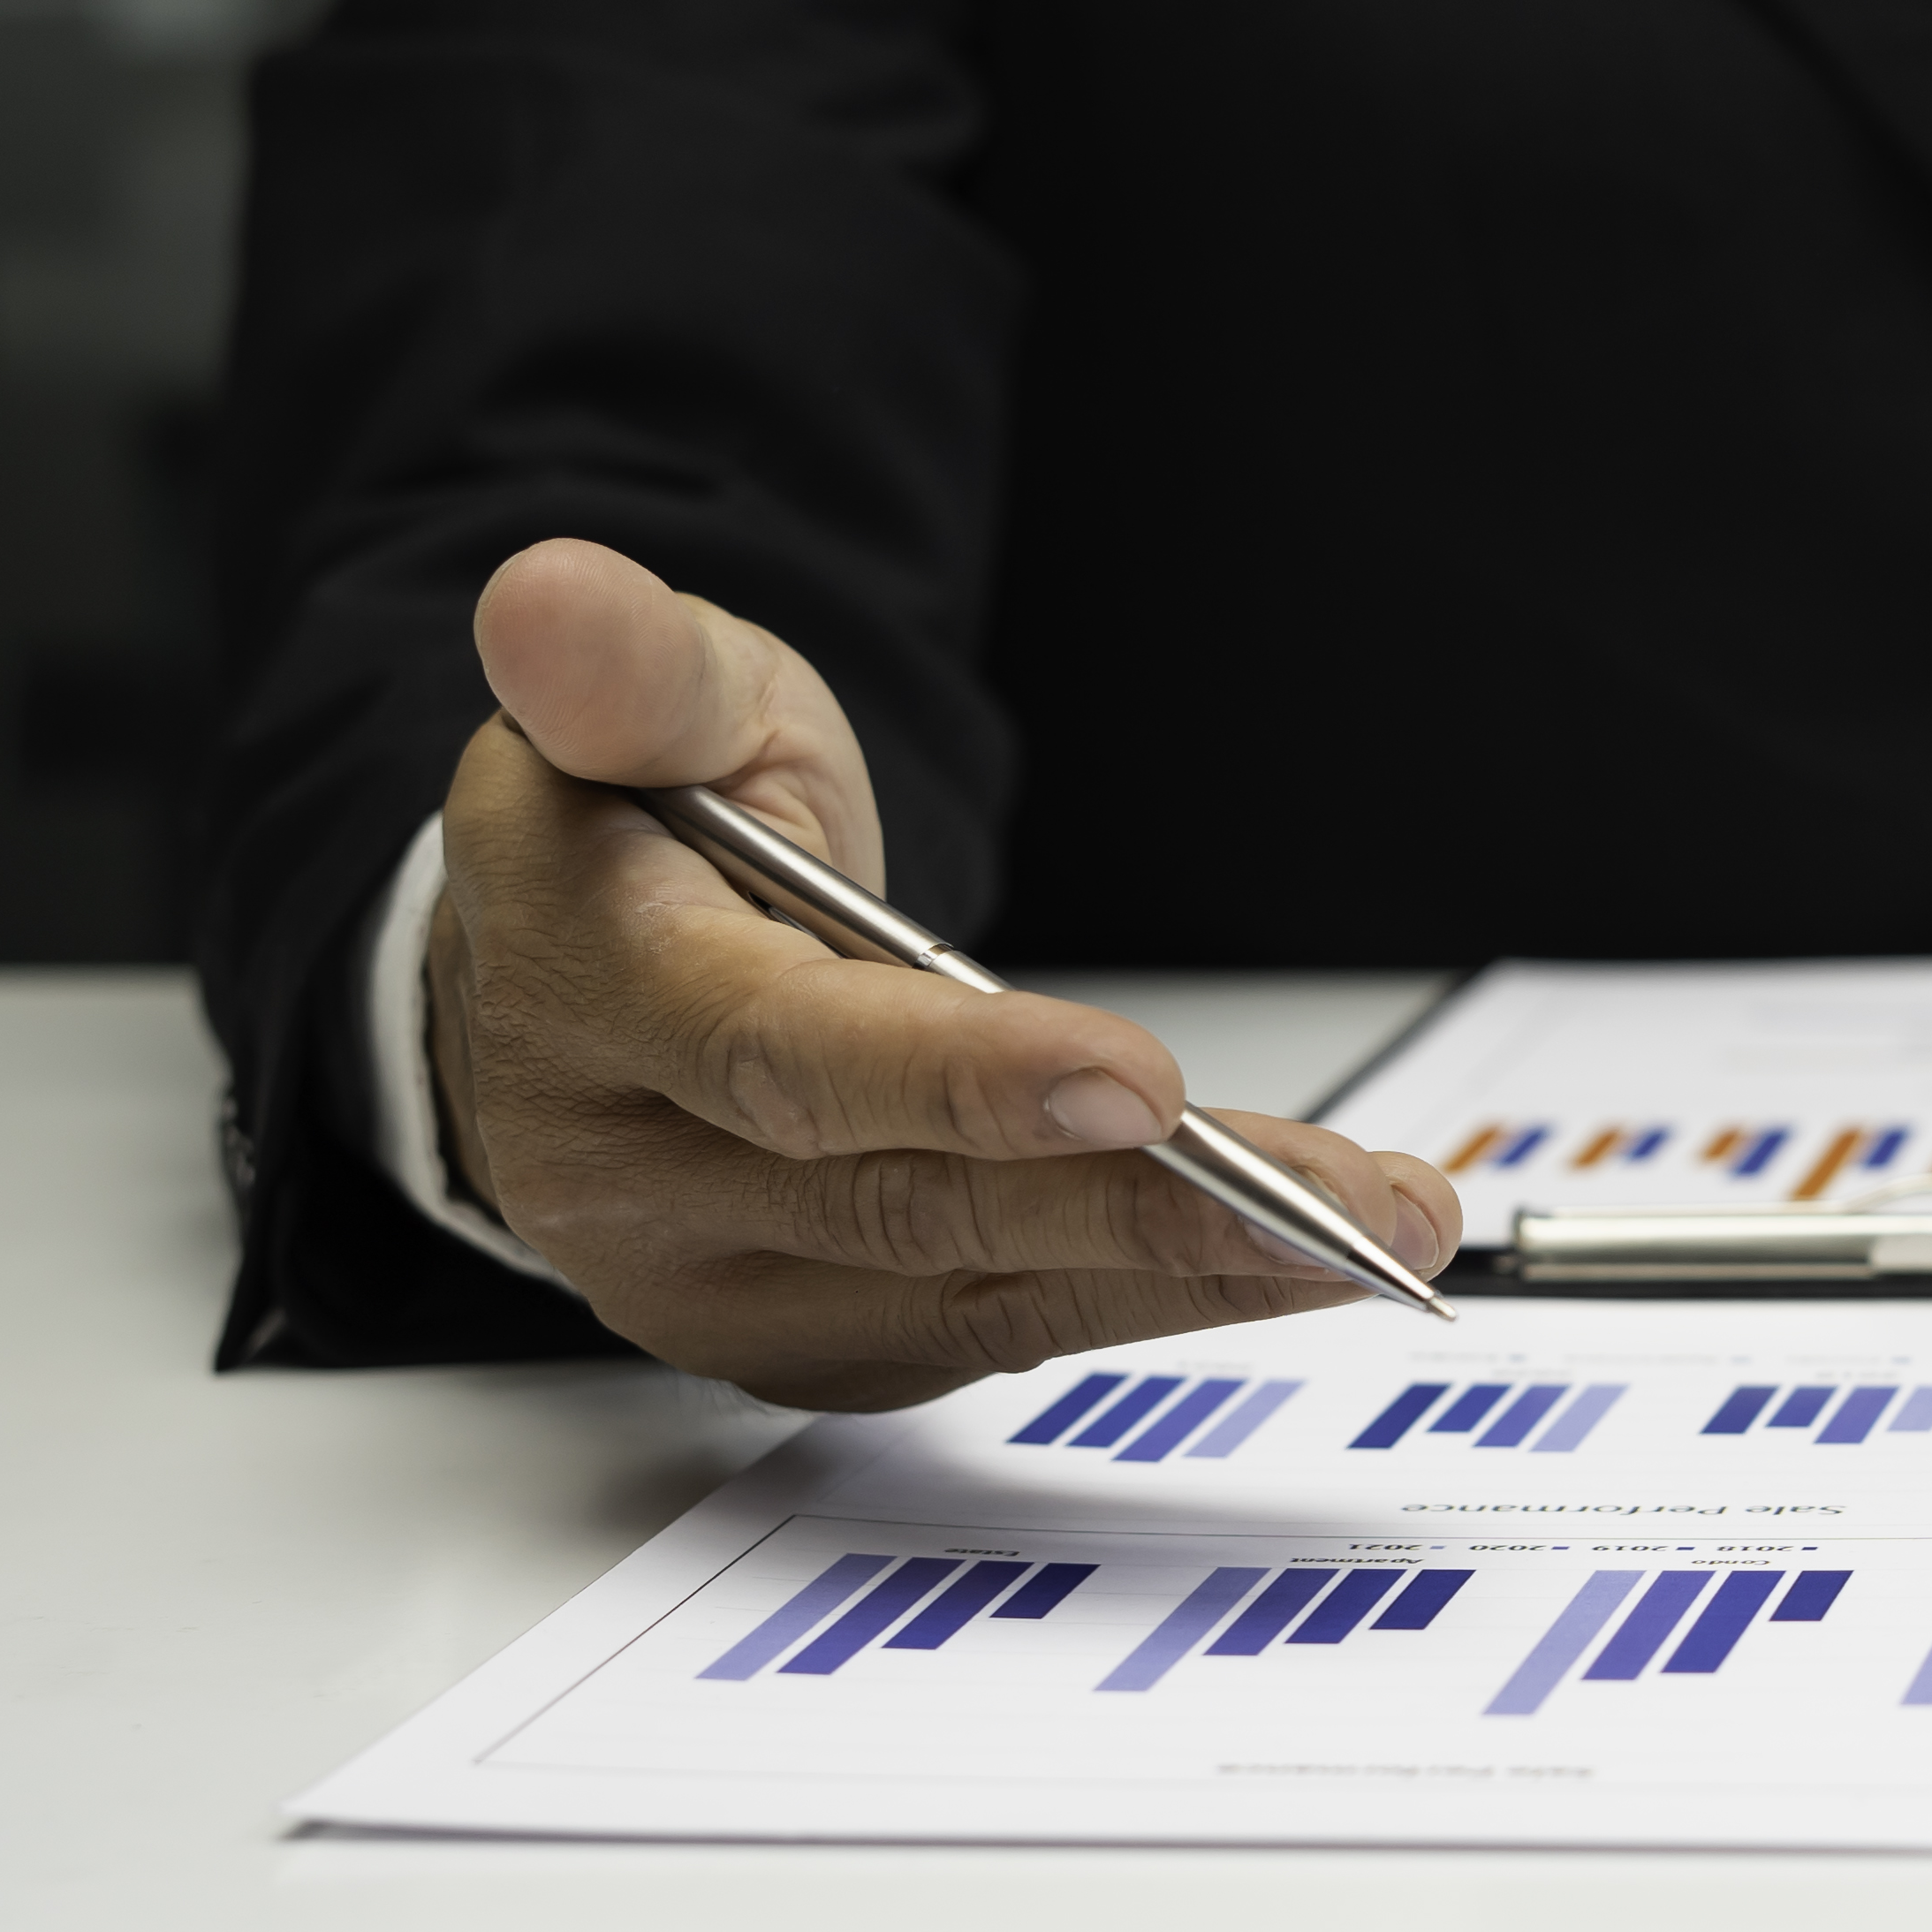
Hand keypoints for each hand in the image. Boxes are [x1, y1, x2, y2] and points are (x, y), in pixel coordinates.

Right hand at [424, 539, 1459, 1408]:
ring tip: (1380, 1231)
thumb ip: (634, 668)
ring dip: (1199, 1273)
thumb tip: (551, 594)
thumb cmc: (649, 815)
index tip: (1140, 1083)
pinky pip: (998, 1332)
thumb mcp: (655, 697)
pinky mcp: (804, 1337)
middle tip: (1352, 1200)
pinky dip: (1157, 1298)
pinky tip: (1292, 1262)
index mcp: (586, 991)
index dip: (960, 1080)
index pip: (782, 1056)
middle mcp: (627, 1173)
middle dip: (1152, 1206)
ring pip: (981, 1294)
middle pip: (913, 1208)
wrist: (580, 961)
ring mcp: (713, 1280)